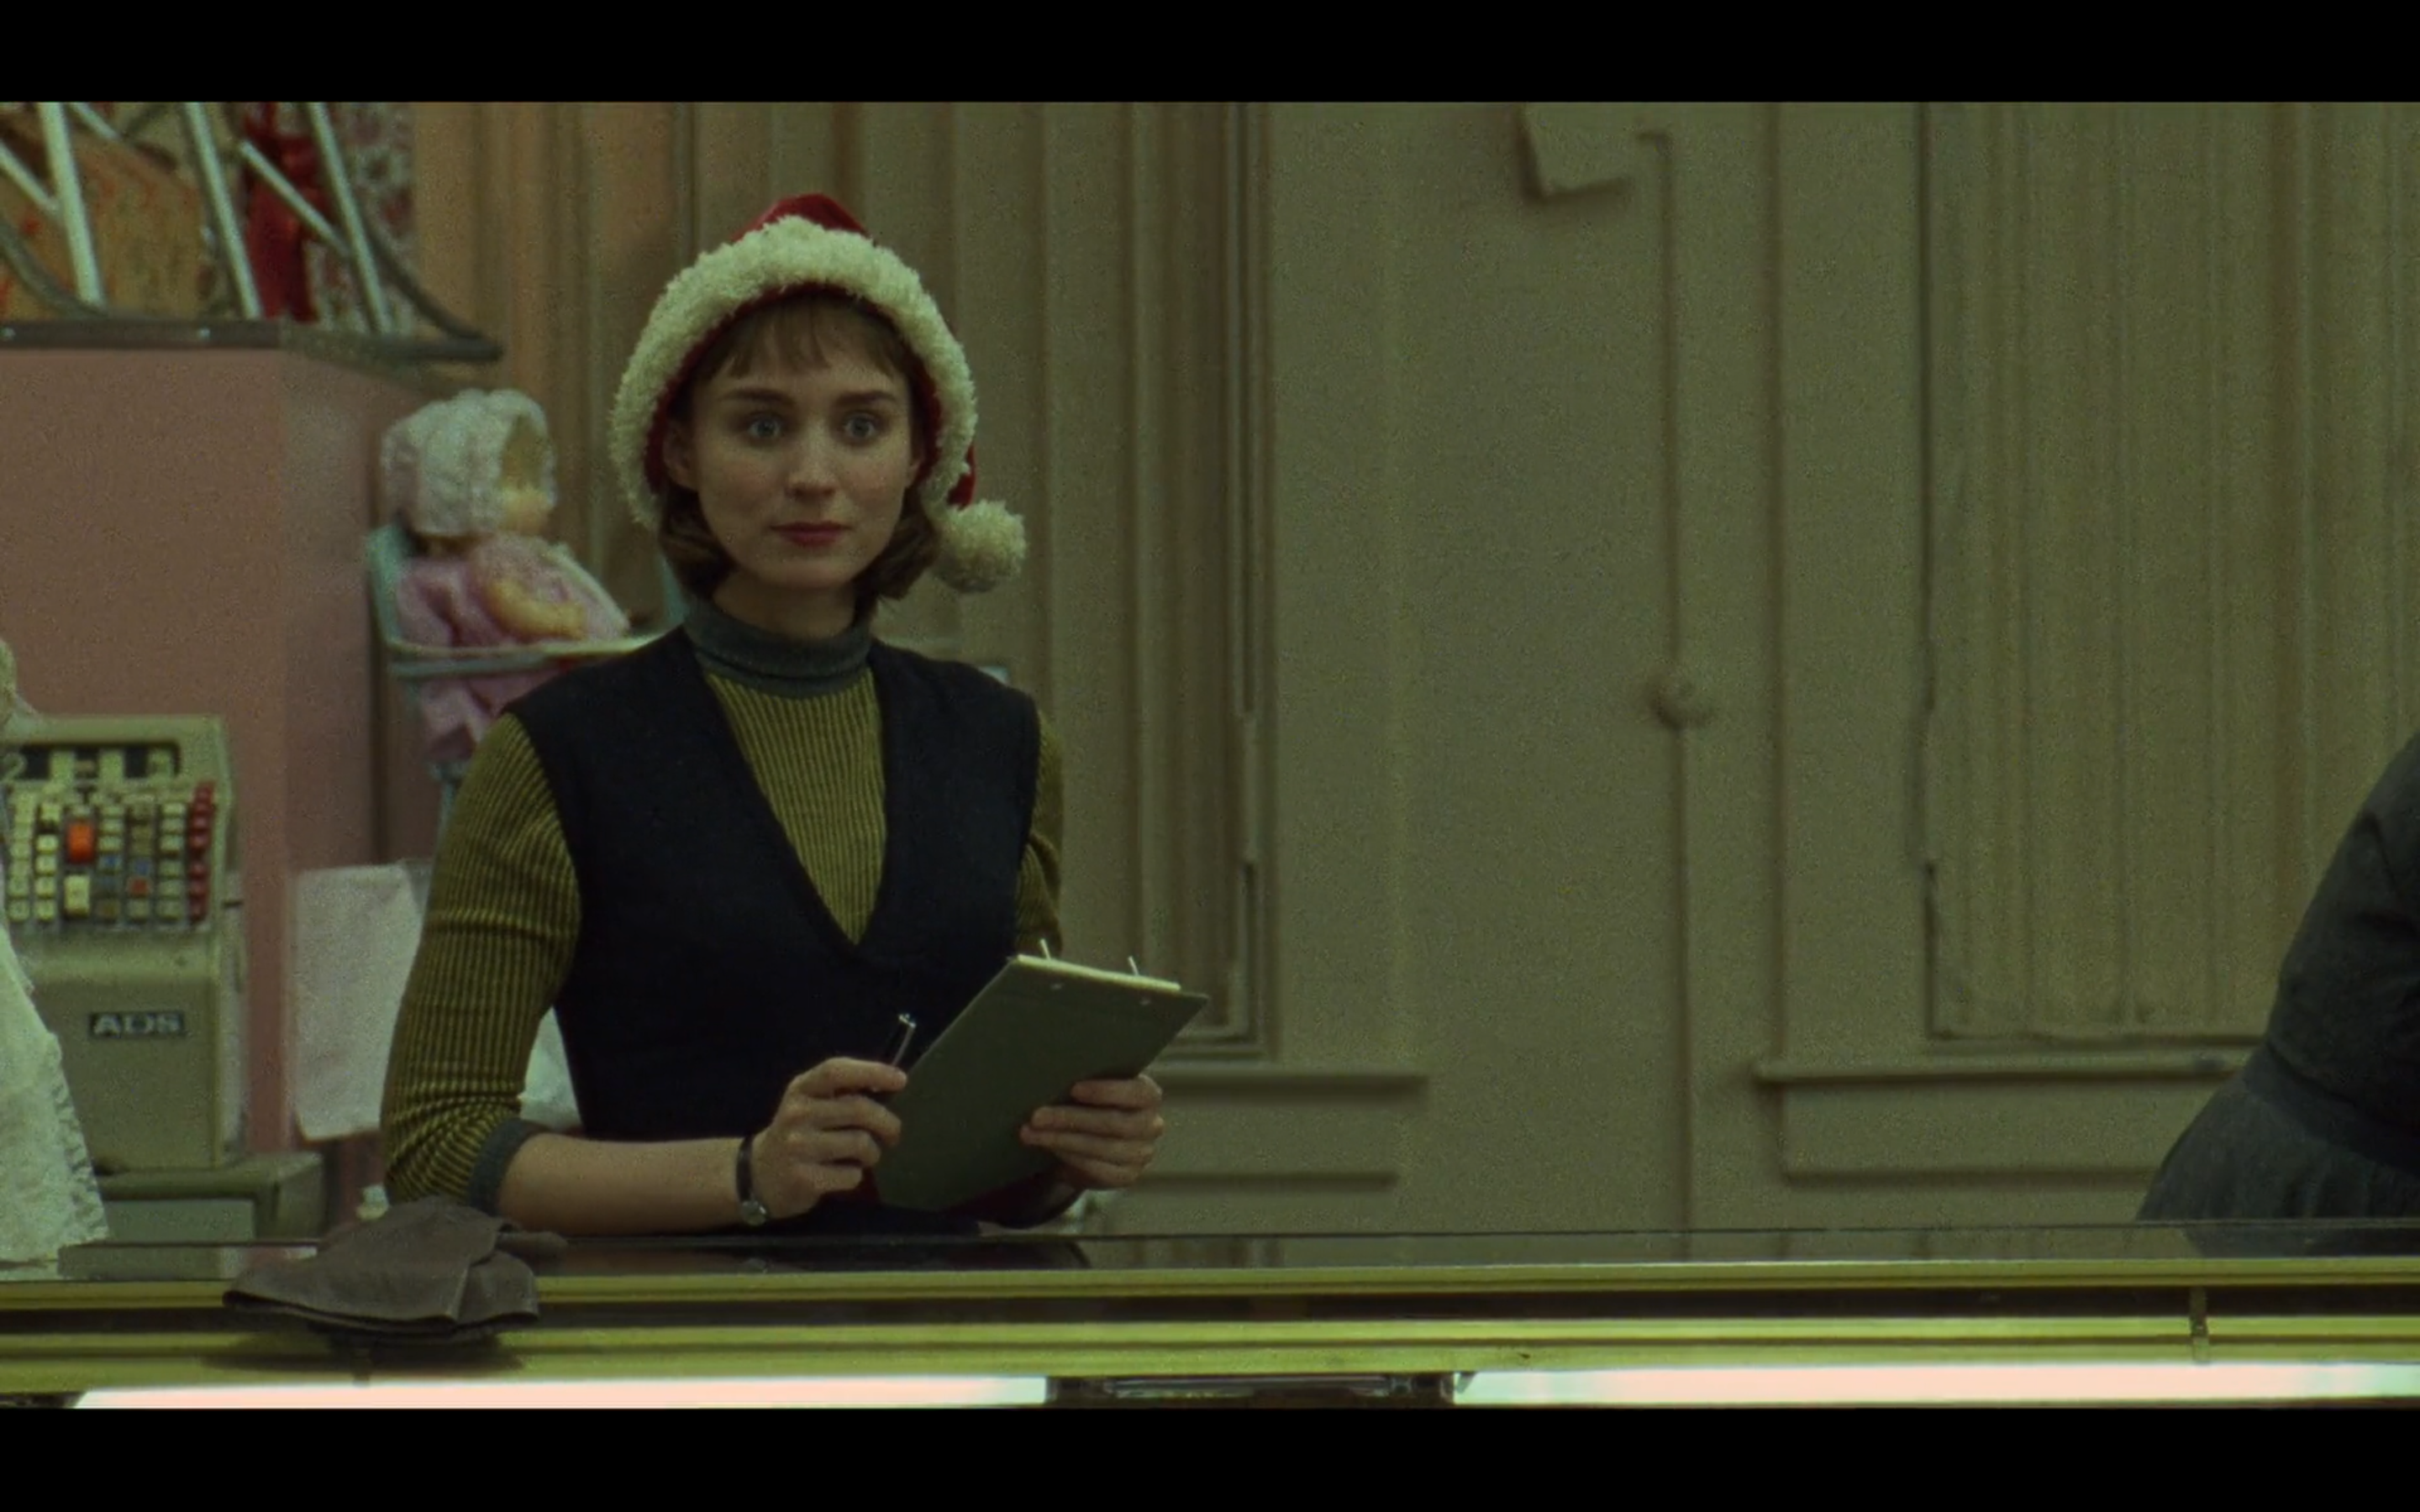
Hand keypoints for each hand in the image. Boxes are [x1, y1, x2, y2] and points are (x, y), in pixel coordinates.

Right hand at [749, 1058, 906, 1219]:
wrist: (760, 1175)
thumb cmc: (799, 1132)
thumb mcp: (810, 1103)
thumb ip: (841, 1092)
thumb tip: (892, 1083)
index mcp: (800, 1088)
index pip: (836, 1071)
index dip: (871, 1071)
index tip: (901, 1079)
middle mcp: (796, 1113)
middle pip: (858, 1109)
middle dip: (887, 1122)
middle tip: (893, 1134)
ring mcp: (798, 1146)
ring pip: (860, 1143)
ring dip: (873, 1153)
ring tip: (866, 1156)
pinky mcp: (804, 1178)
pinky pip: (851, 1174)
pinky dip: (856, 1175)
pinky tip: (844, 1173)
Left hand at [1019, 1075, 1164, 1190]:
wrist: (1093, 1138)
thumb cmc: (1090, 1102)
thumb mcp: (1092, 1087)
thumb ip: (1084, 1082)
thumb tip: (1050, 1075)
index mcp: (1148, 1096)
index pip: (1138, 1093)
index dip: (1107, 1091)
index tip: (1074, 1089)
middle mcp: (1151, 1126)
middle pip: (1115, 1124)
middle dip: (1072, 1119)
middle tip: (1037, 1115)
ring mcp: (1141, 1154)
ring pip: (1103, 1148)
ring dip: (1062, 1140)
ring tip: (1031, 1133)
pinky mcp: (1126, 1176)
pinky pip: (1097, 1169)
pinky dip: (1069, 1157)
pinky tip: (1048, 1148)